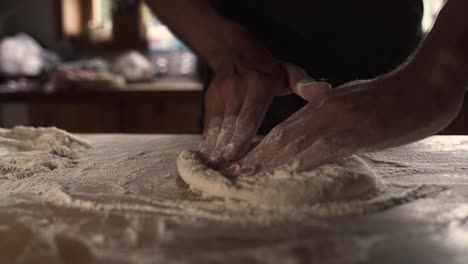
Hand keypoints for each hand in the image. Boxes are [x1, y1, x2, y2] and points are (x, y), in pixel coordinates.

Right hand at [199, 59, 330, 167]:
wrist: (234, 52)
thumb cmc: (268, 68)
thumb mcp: (289, 72)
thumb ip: (304, 83)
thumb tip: (325, 90)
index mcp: (258, 86)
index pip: (248, 116)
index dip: (240, 137)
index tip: (233, 155)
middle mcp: (236, 91)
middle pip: (230, 125)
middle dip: (224, 149)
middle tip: (220, 170)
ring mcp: (220, 96)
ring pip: (216, 126)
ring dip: (213, 148)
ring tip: (210, 168)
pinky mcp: (210, 100)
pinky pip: (209, 124)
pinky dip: (207, 140)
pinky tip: (205, 157)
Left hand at [225, 68, 462, 175]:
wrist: (419, 90)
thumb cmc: (384, 95)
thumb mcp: (348, 94)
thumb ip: (325, 99)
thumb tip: (310, 98)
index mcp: (320, 103)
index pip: (284, 128)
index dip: (263, 146)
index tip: (246, 160)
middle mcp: (324, 111)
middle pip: (284, 137)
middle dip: (260, 156)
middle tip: (238, 172)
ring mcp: (339, 122)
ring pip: (299, 144)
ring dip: (275, 162)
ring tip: (254, 176)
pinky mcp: (357, 134)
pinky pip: (326, 151)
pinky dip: (306, 162)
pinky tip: (291, 173)